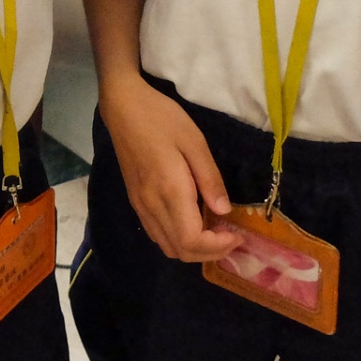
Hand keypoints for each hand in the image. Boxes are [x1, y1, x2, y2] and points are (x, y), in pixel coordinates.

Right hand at [99, 75, 241, 262]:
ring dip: (193, 249)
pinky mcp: (135, 201)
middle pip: (179, 251)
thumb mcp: (194, 141)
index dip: (217, 246)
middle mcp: (151, 205)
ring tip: (215, 232)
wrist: (123, 107)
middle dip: (209, 253)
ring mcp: (140, 205)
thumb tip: (224, 211)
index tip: (237, 234)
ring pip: (166, 246)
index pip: (191, 240)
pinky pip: (157, 234)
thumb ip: (210, 179)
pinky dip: (178, 239)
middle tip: (231, 237)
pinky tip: (192, 221)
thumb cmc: (161, 118)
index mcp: (169, 190)